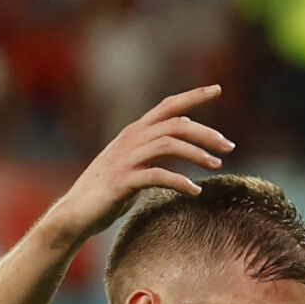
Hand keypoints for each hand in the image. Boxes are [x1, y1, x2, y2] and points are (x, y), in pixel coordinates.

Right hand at [45, 86, 236, 248]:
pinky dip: (180, 181)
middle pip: (175, 124)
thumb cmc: (107, 194)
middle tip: (229, 146)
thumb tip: (178, 155)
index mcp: (134, 133)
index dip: (192, 96)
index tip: (217, 89)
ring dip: (197, 154)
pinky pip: (157, 176)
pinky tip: (195, 191)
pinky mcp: (122, 181)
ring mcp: (125, 159)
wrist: (75, 214)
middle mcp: (130, 139)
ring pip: (168, 144)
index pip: (167, 106)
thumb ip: (153, 158)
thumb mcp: (133, 168)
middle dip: (205, 132)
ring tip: (217, 166)